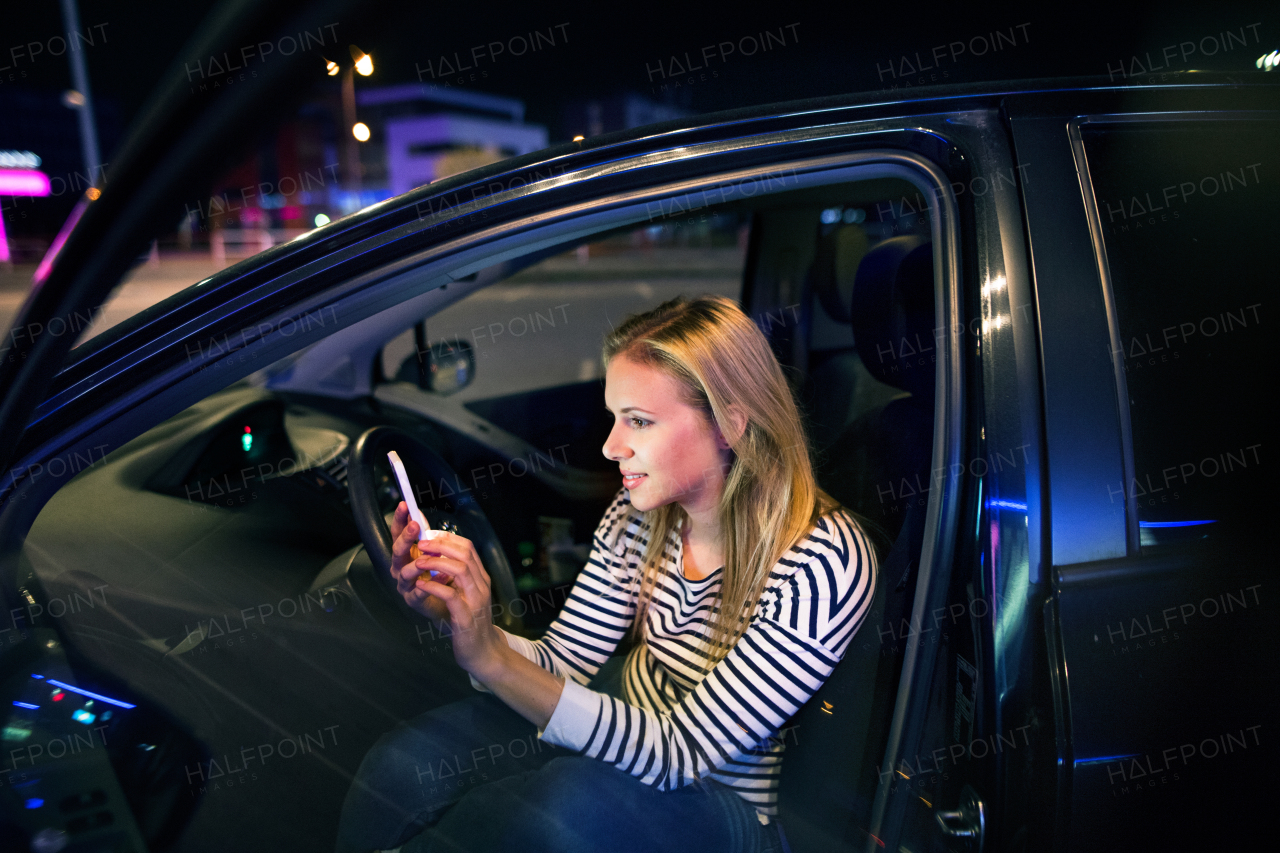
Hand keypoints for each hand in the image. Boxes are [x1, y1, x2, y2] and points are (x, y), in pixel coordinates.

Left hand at [389, 502, 505, 676]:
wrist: (482, 652)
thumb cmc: (469, 622)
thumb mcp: (466, 595)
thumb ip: (457, 578)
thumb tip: (439, 557)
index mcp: (480, 578)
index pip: (468, 548)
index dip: (447, 538)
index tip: (428, 537)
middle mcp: (480, 586)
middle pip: (465, 554)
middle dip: (439, 546)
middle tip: (419, 545)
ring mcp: (475, 601)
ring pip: (460, 570)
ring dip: (436, 563)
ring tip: (418, 563)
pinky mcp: (466, 617)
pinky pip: (451, 595)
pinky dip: (434, 587)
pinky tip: (421, 585)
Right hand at [389, 502, 449, 628]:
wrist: (444, 603)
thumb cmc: (435, 575)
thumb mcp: (431, 551)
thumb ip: (424, 534)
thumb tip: (418, 513)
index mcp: (404, 554)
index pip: (397, 533)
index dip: (399, 519)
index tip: (404, 505)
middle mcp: (400, 568)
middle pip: (397, 551)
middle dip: (405, 538)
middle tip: (415, 526)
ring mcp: (405, 584)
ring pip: (404, 572)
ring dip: (415, 563)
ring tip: (426, 556)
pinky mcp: (413, 600)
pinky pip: (419, 592)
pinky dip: (430, 584)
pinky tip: (442, 577)